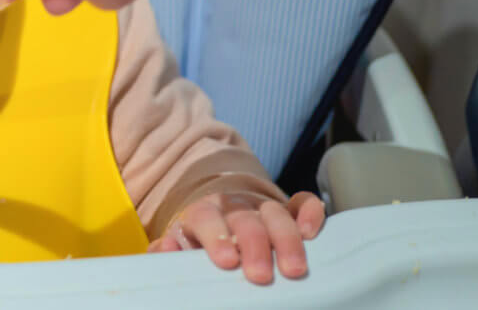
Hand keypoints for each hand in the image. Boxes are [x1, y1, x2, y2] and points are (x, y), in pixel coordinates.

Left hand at [149, 191, 325, 284]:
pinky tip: (311, 233)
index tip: (227, 260)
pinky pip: (302, 204)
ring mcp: (263, 208)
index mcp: (203, 213)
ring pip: (276, 213)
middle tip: (260, 275)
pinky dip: (310, 213)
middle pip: (245, 218)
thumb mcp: (180, 247)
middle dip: (254, 245)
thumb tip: (166, 248)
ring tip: (293, 269)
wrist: (221, 226)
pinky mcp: (289, 212)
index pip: (206, 217)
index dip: (216, 236)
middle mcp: (234, 207)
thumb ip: (167, 250)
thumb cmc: (200, 245)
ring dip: (285, 239)